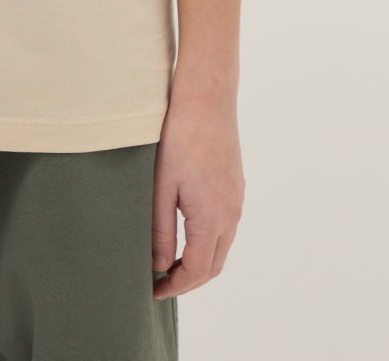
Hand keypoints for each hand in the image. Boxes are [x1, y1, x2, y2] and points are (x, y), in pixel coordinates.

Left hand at [151, 91, 244, 300]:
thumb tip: (160, 265)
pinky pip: (225, 226)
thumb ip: (161, 229)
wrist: (207, 98)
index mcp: (213, 219)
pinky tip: (186, 231)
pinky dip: (208, 240)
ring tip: (169, 259)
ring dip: (199, 260)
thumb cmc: (179, 138)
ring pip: (221, 246)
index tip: (152, 290)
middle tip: (159, 281)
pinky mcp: (235, 185)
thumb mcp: (162, 186)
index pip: (197, 271)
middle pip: (214, 265)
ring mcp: (237, 199)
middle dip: (188, 279)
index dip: (175, 286)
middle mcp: (231, 214)